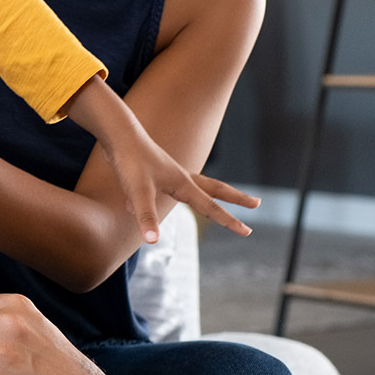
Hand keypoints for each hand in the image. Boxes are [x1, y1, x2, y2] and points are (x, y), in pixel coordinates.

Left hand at [64, 77, 256, 241]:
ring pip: (195, 186)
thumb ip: (146, 216)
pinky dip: (158, 198)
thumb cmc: (130, 161)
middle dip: (236, 198)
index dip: (229, 221)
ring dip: (208, 195)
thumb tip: (152, 241)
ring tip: (217, 203)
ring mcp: (167, 172)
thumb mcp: (138, 192)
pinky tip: (131, 204)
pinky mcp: (153, 171)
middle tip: (257, 203)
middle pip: (215, 189)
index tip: (248, 232)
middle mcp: (180, 177)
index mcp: (183, 183)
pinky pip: (162, 188)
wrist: (118, 134)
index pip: (211, 207)